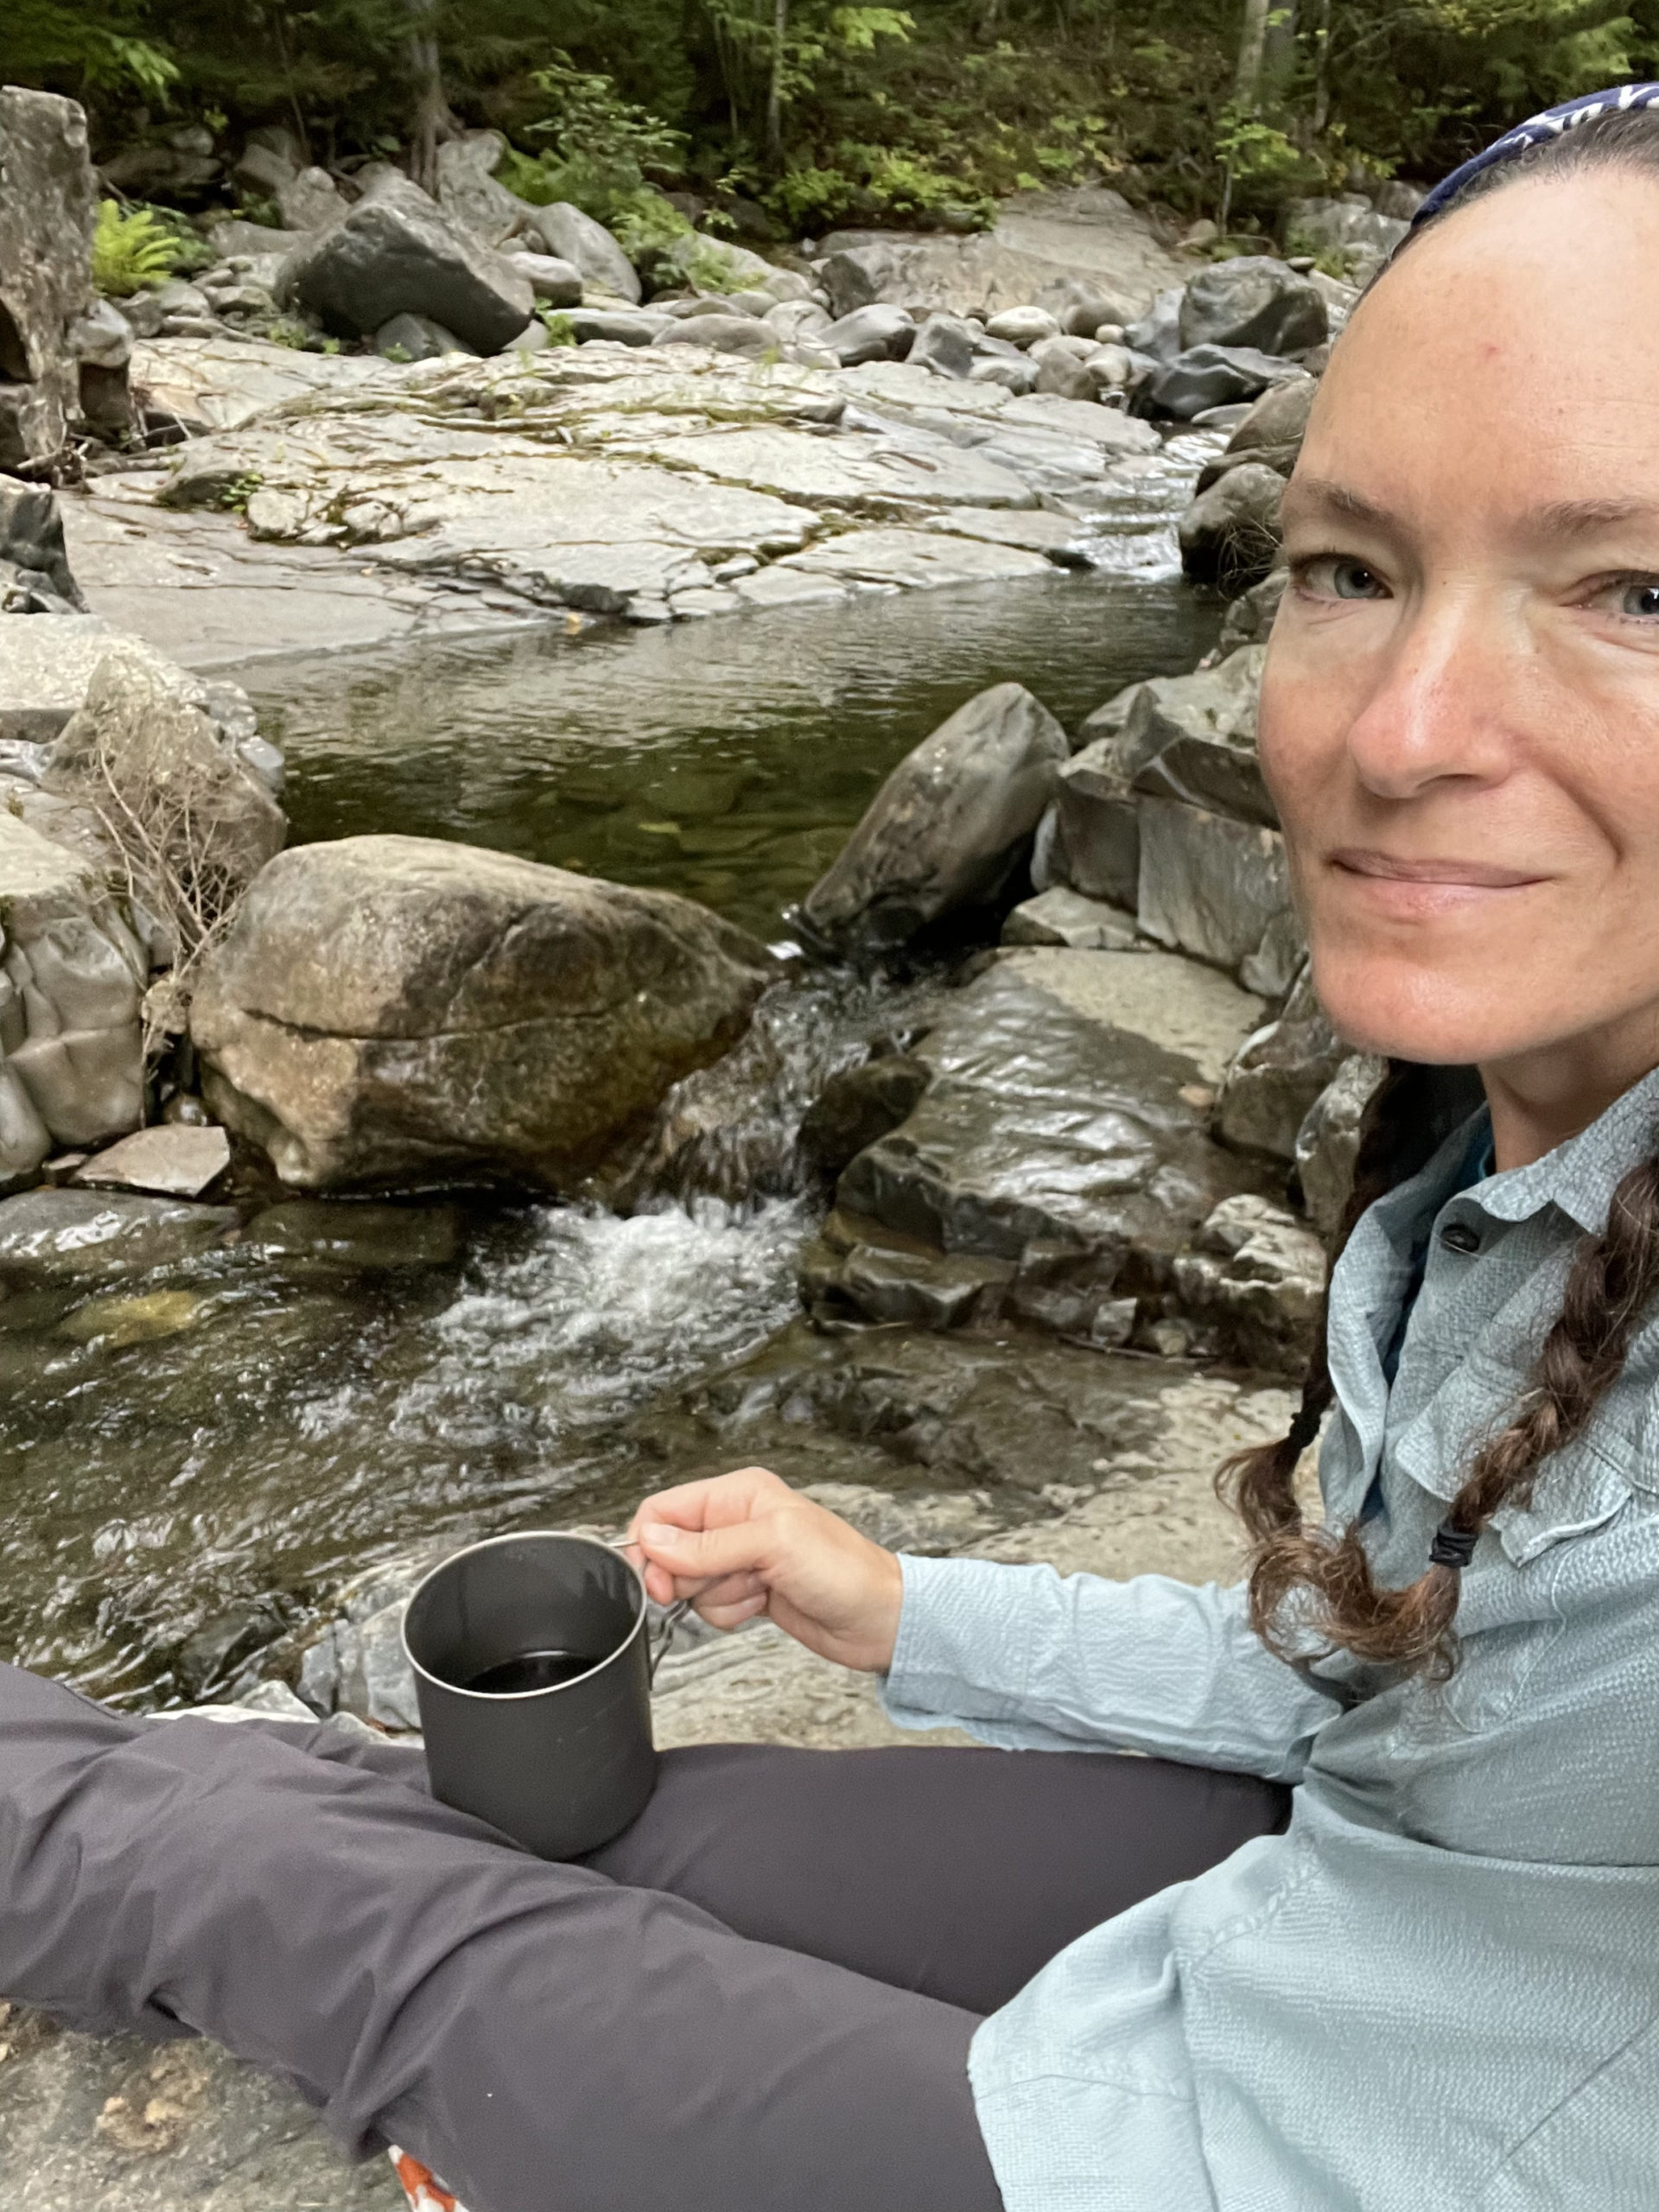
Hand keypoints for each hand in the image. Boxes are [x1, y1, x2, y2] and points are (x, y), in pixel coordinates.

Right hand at [626, 1467, 904, 1673]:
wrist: (878, 1619)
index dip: (650, 1545)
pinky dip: (729, 1612)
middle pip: (670, 1550)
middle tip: (721, 1582)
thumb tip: (653, 1540)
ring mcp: (741, 1559)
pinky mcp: (747, 1592)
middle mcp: (735, 1522)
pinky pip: (710, 1606)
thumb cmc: (844, 1570)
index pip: (665, 1509)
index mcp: (739, 1493)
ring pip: (689, 1583)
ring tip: (757, 1589)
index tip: (657, 1579)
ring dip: (717, 1596)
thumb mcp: (773, 1544)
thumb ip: (708, 1544)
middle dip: (688, 1577)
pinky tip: (762, 1605)